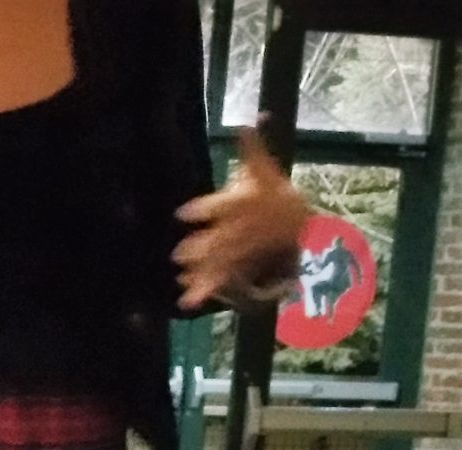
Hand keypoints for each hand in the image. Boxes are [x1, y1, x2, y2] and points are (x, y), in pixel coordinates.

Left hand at [175, 125, 307, 311]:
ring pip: (218, 263)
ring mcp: (239, 251)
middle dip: (200, 249)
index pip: (221, 205)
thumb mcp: (262, 170)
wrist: (300, 224)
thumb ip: (251, 148)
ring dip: (201, 271)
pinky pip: (220, 281)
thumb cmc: (272, 193)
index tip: (184, 213)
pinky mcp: (236, 267)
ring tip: (181, 277)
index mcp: (243, 202)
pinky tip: (186, 301)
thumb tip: (250, 118)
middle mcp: (240, 229)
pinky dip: (204, 292)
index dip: (203, 210)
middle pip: (219, 240)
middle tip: (179, 254)